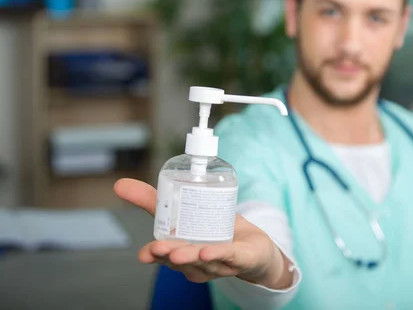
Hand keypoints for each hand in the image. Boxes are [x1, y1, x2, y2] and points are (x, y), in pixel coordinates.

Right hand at [113, 178, 292, 288]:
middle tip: (158, 248)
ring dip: (190, 255)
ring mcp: (220, 264)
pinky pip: (230, 256)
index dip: (154, 255)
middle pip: (182, 261)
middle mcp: (198, 263)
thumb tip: (120, 184)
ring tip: (178, 250)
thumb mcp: (187, 211)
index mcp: (184, 254)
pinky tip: (208, 251)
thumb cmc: (217, 232)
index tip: (144, 254)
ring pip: (204, 260)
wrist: (256, 248)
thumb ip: (156, 200)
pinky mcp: (241, 258)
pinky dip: (219, 254)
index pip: (166, 257)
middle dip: (168, 255)